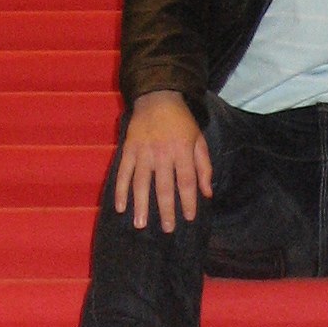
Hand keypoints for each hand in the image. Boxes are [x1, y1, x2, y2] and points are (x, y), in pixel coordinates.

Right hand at [115, 90, 212, 231]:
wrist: (157, 97)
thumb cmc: (181, 122)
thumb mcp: (199, 140)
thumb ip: (204, 166)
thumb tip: (207, 193)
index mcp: (182, 150)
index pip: (187, 181)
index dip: (188, 201)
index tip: (189, 217)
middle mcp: (162, 153)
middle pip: (164, 187)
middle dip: (166, 210)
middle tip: (167, 229)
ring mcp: (143, 152)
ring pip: (141, 183)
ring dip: (140, 205)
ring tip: (140, 225)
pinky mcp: (128, 149)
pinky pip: (123, 173)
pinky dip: (120, 190)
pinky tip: (120, 207)